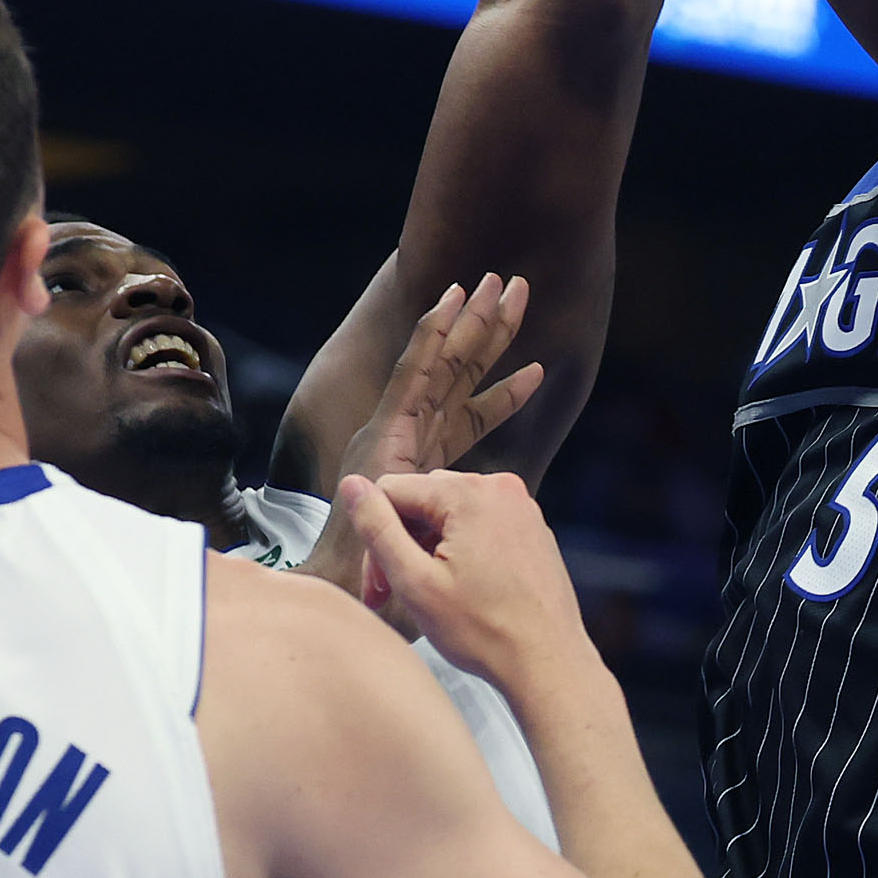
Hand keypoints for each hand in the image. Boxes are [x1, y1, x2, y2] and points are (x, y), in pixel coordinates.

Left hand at [293, 276, 543, 600]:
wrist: (348, 595)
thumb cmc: (357, 574)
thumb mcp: (364, 537)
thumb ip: (373, 516)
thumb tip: (372, 498)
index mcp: (388, 443)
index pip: (414, 374)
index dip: (434, 333)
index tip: (458, 292)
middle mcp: (403, 432)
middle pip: (446, 365)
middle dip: (477, 323)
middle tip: (506, 282)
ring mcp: (420, 444)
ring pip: (461, 382)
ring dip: (490, 343)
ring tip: (517, 304)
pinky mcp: (435, 461)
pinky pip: (471, 418)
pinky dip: (500, 394)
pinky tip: (530, 374)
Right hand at [340, 468, 597, 696]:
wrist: (549, 664)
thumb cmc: (486, 631)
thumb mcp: (416, 582)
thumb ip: (378, 528)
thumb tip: (351, 484)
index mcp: (469, 493)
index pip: (392, 490)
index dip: (374, 535)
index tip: (377, 584)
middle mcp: (500, 489)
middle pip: (422, 500)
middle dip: (402, 544)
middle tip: (395, 593)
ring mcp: (520, 509)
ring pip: (450, 514)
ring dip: (429, 549)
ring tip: (429, 595)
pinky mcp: (530, 530)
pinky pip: (480, 526)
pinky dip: (461, 551)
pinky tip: (461, 590)